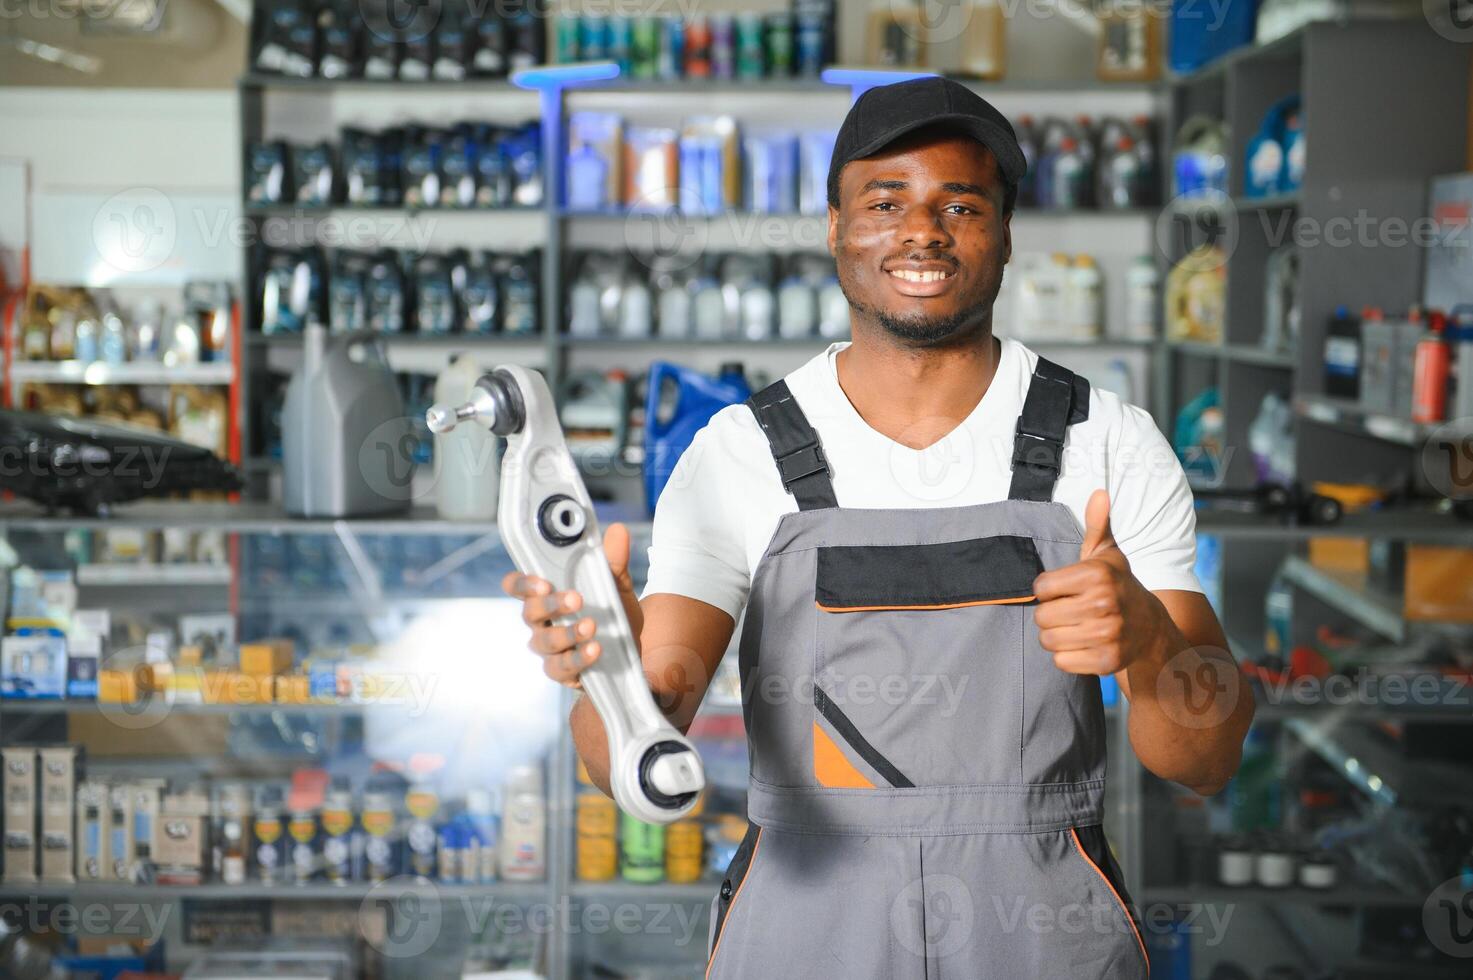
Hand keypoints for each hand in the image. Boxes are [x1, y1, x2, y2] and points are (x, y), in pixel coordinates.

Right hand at [501, 522, 644, 689]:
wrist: (632, 652)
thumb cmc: (613, 614)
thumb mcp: (618, 586)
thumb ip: (614, 562)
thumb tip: (617, 531)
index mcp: (547, 595)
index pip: (519, 586)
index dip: (522, 583)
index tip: (542, 581)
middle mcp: (541, 622)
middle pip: (530, 613)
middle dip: (550, 605)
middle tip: (576, 599)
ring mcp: (549, 649)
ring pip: (544, 642)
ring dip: (567, 633)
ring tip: (591, 625)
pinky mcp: (562, 671)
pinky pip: (560, 667)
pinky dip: (578, 658)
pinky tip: (594, 649)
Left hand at [1033, 489, 1163, 675]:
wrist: (1150, 628)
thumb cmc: (1119, 586)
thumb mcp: (1108, 554)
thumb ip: (1097, 524)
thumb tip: (1099, 493)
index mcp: (1097, 575)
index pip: (1040, 588)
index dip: (1048, 590)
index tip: (1065, 590)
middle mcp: (1103, 604)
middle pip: (1042, 617)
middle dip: (1051, 614)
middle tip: (1071, 611)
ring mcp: (1106, 635)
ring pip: (1049, 641)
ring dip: (1057, 636)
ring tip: (1076, 627)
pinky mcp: (1106, 661)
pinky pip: (1061, 661)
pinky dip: (1067, 656)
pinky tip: (1083, 645)